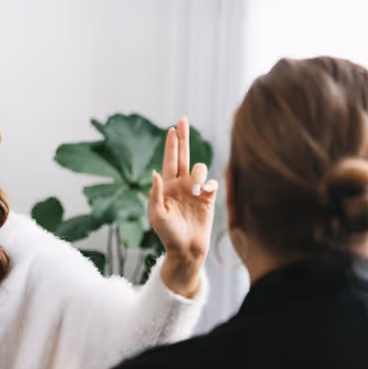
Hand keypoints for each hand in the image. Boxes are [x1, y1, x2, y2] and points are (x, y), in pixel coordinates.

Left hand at [147, 117, 217, 297]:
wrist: (187, 249)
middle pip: (184, 155)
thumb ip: (155, 193)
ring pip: (200, 169)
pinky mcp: (209, 198)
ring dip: (198, 175)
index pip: (170, 160)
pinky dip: (209, 185)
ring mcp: (196, 190)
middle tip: (182, 119)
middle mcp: (182, 184)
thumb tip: (156, 173)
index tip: (172, 128)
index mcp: (168, 186)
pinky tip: (204, 192)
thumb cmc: (168, 234)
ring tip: (195, 190)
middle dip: (183, 137)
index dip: (172, 144)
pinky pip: (212, 183)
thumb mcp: (156, 214)